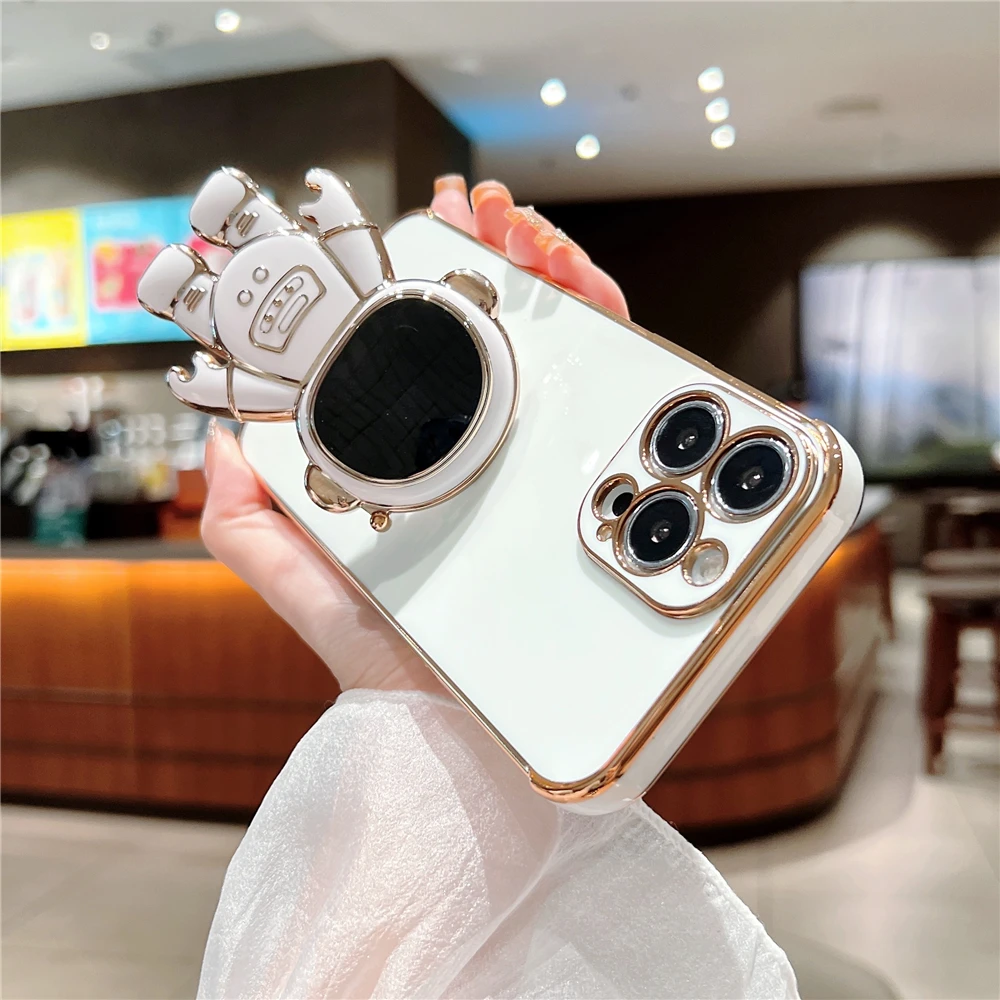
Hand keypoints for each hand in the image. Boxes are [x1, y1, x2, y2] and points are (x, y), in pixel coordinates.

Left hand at [201, 177, 627, 693]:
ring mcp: (540, 458)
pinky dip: (597, 321)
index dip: (426, 279)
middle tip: (474, 212)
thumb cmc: (384, 651)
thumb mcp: (301, 576)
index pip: (430, 348)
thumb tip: (221, 439)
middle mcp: (485, 449)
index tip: (419, 227)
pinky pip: (607, 384)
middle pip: (498, 330)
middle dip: (491, 255)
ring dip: (541, 269)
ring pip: (555, 342)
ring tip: (517, 230)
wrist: (460, 719)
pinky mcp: (588, 476)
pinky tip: (570, 283)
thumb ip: (249, 522)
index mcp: (422, 457)